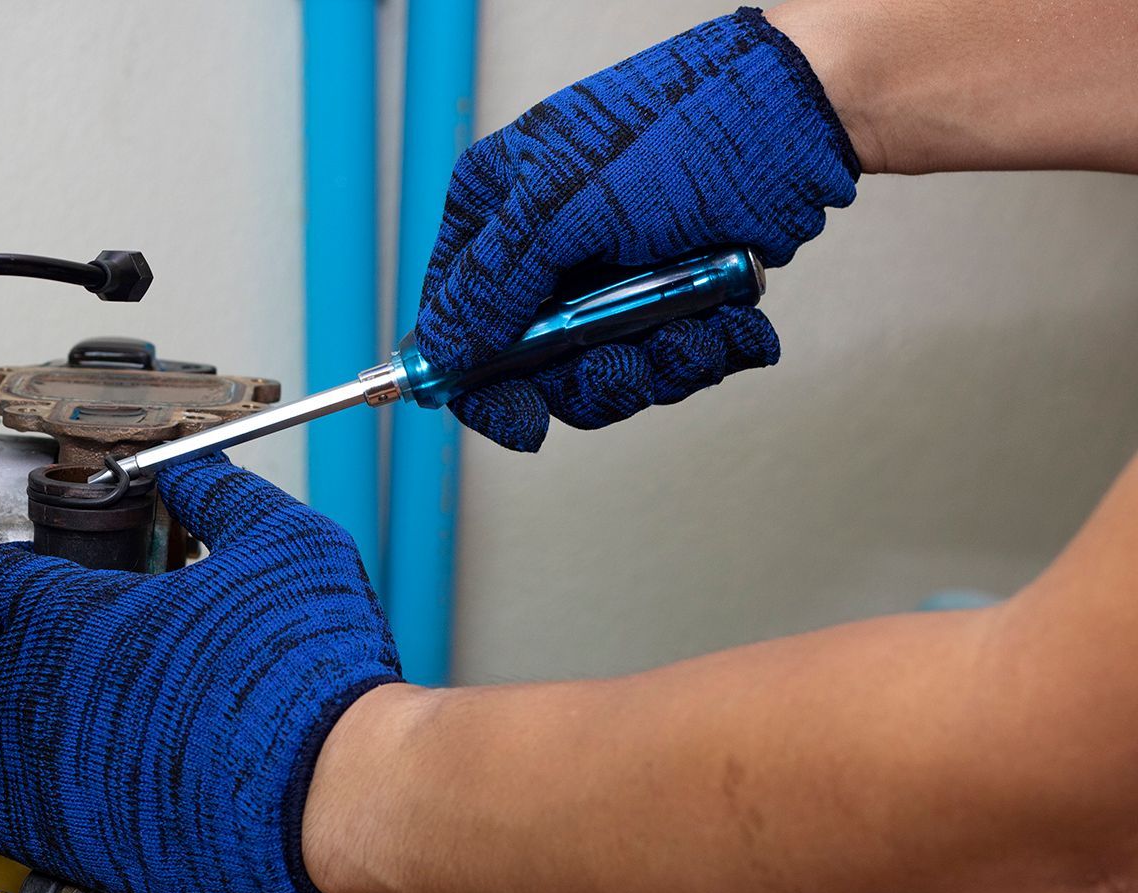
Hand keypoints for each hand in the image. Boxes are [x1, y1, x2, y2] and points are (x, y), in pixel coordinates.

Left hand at [0, 455, 400, 892]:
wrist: (331, 784)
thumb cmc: (306, 671)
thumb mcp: (284, 544)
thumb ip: (223, 498)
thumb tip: (191, 471)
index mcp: (82, 613)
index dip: (18, 574)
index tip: (38, 581)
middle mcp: (45, 689)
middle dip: (6, 644)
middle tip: (48, 644)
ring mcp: (47, 768)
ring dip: (6, 719)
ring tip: (51, 714)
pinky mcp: (63, 839)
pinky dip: (10, 795)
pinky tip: (48, 783)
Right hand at [417, 7, 858, 451]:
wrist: (802, 118)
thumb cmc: (680, 128)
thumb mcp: (561, 204)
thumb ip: (494, 283)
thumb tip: (444, 351)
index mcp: (497, 213)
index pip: (455, 320)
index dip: (479, 382)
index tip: (521, 419)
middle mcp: (548, 252)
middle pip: (535, 369)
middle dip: (590, 380)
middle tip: (624, 365)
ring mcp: (609, 280)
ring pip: (606, 375)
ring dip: (657, 367)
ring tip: (694, 330)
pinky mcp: (670, 299)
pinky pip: (668, 362)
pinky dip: (704, 353)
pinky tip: (732, 324)